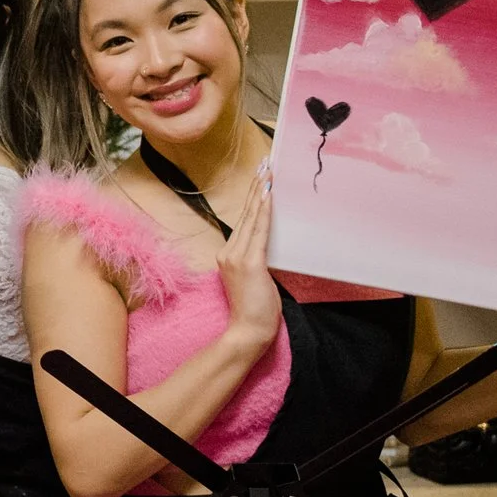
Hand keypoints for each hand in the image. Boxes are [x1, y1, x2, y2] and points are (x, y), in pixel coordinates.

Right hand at [216, 164, 279, 349]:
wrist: (247, 332)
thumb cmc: (254, 312)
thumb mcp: (255, 281)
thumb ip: (256, 262)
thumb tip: (267, 249)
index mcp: (228, 256)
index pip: (243, 222)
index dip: (251, 199)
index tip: (259, 179)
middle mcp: (228, 252)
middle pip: (244, 214)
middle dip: (255, 187)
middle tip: (263, 164)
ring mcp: (237, 257)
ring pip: (251, 217)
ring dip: (260, 192)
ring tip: (267, 171)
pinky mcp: (250, 262)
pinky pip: (259, 230)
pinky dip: (264, 210)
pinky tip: (268, 195)